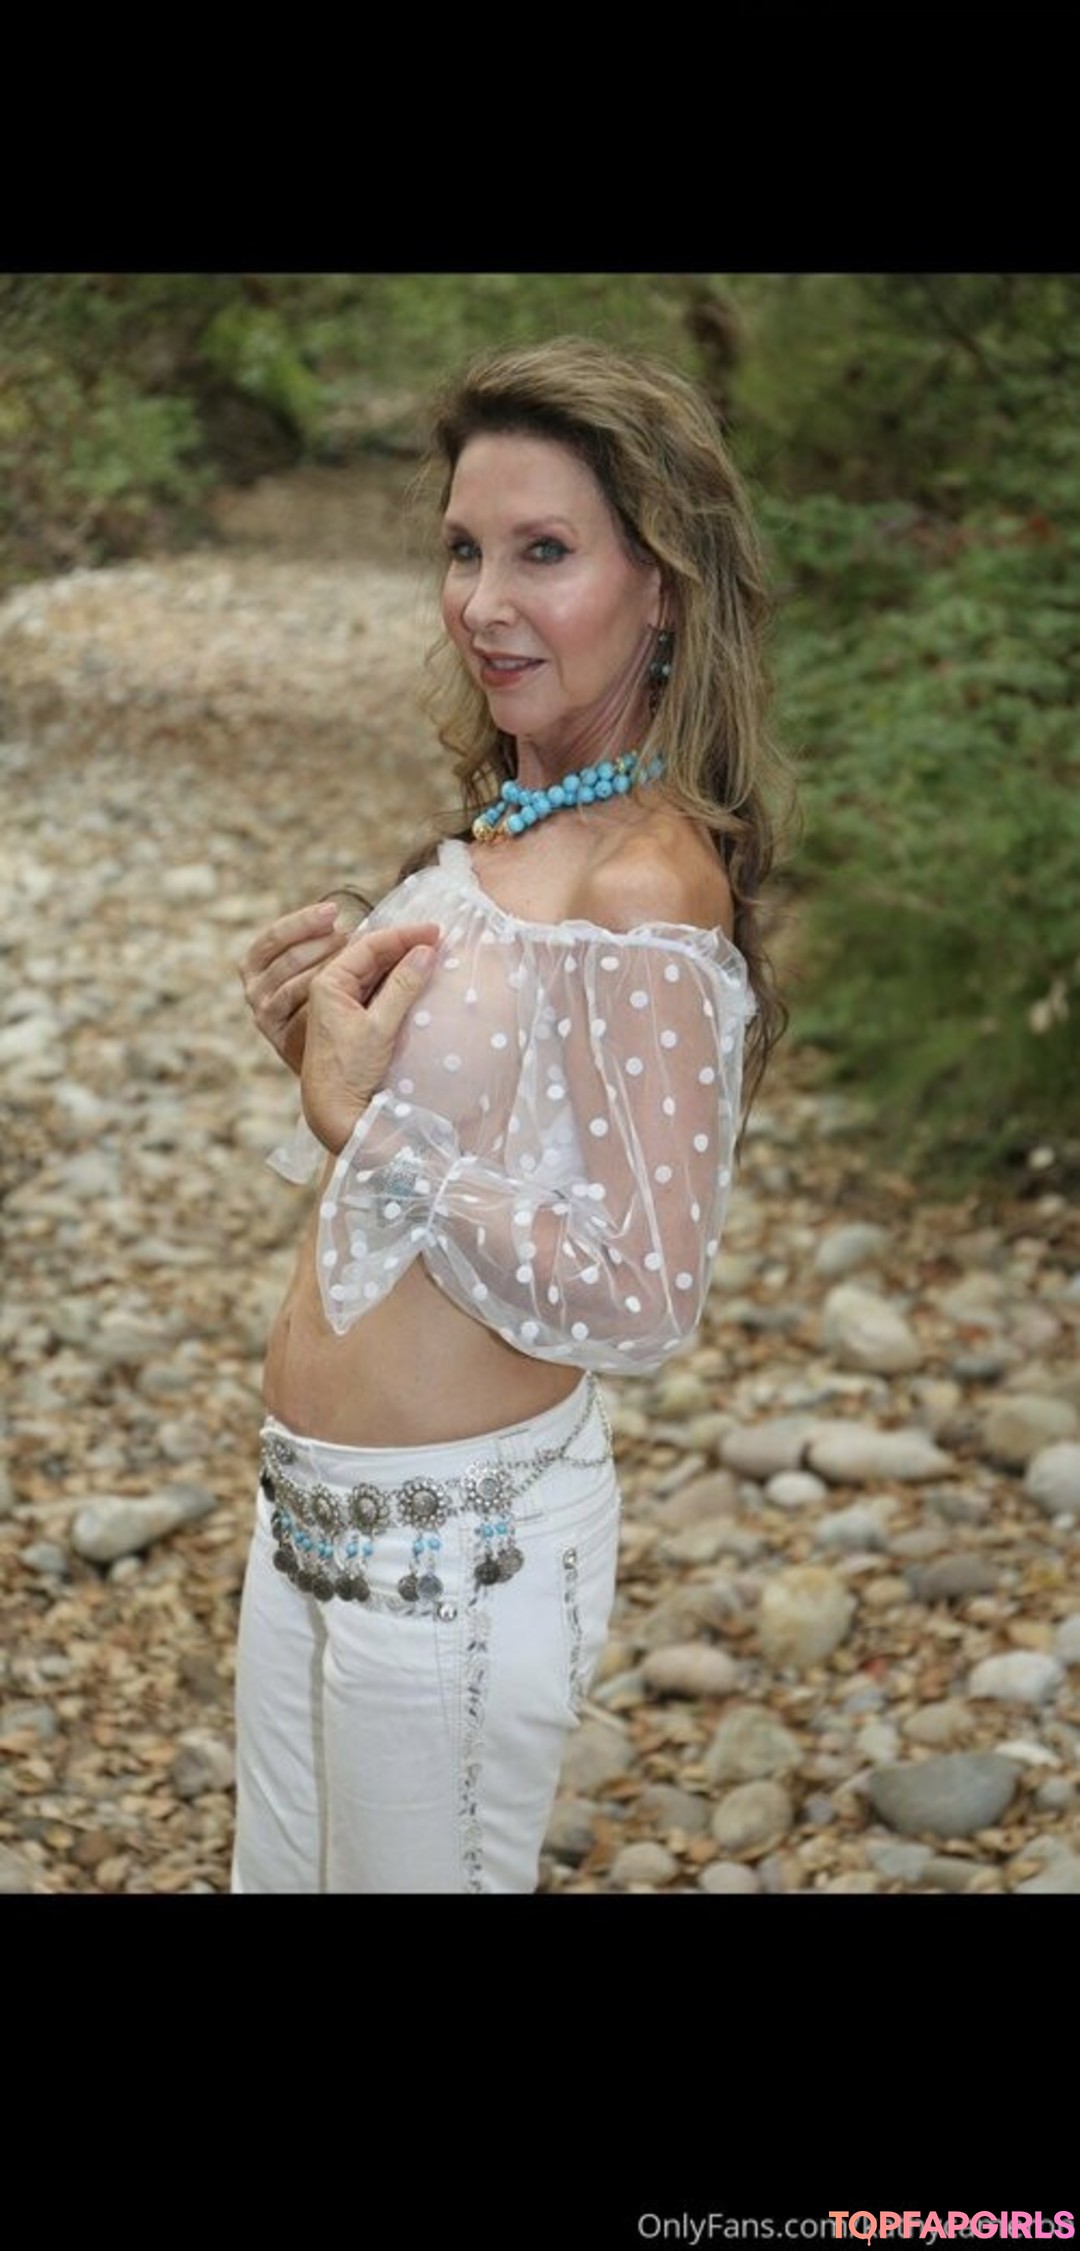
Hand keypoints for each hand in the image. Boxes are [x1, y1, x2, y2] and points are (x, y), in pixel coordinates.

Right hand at [238, 900, 347, 1075]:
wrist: (329, 1065)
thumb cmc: (329, 1003)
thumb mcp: (319, 967)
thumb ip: (324, 943)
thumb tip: (346, 916)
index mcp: (255, 966)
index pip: (273, 938)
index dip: (302, 922)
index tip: (333, 912)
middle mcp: (254, 991)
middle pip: (288, 959)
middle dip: (323, 944)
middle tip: (352, 937)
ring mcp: (265, 1015)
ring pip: (297, 984)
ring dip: (328, 968)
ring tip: (357, 960)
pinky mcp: (279, 1037)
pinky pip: (303, 1012)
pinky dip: (324, 998)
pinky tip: (346, 989)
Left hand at [301, 921, 440, 1153]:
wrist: (335, 1112)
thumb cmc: (350, 1071)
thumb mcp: (380, 1027)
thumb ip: (403, 987)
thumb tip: (426, 952)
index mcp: (328, 983)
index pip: (368, 945)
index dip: (403, 935)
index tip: (435, 930)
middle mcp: (330, 989)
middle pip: (370, 955)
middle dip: (404, 945)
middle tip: (438, 938)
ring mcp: (340, 1004)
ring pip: (375, 972)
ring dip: (402, 962)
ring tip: (433, 953)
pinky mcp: (352, 1020)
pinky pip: (376, 990)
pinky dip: (398, 982)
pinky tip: (418, 978)